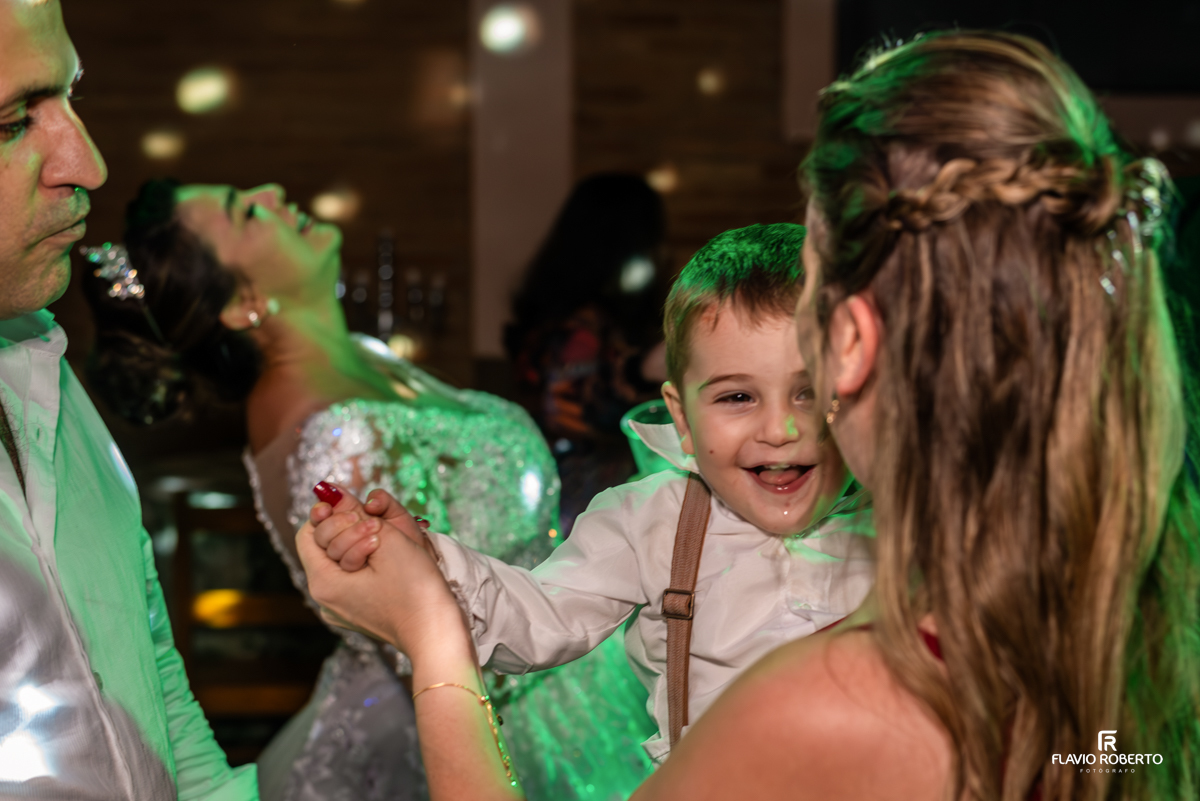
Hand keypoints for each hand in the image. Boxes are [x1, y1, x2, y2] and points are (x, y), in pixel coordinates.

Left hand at [297, 489, 466, 658]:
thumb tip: (328, 490)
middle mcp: (325, 600)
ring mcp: (342, 609)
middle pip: (323, 546)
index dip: (333, 515)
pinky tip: (389, 561)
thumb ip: (353, 512)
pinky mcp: (360, 613)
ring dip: (362, 544)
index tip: (361, 514)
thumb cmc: (415, 589)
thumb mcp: (385, 539)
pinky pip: (354, 576)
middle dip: (349, 529)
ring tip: (388, 547)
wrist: (438, 636)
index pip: (308, 533)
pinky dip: (369, 562)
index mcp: (323, 584)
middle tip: (379, 532)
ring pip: (341, 560)